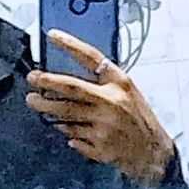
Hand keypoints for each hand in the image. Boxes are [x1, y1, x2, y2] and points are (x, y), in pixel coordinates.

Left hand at [26, 29, 174, 187]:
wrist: (156, 153)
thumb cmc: (138, 117)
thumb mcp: (126, 90)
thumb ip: (101, 81)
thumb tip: (67, 75)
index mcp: (119, 83)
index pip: (91, 57)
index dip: (70, 44)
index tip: (52, 35)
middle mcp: (111, 102)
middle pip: (72, 87)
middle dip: (47, 81)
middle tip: (32, 77)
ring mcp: (105, 125)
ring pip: (66, 113)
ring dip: (46, 106)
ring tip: (34, 101)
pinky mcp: (100, 146)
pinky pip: (72, 136)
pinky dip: (63, 129)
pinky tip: (60, 125)